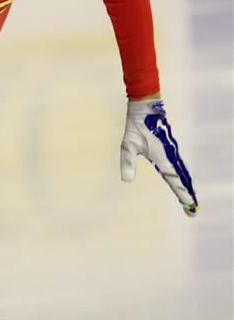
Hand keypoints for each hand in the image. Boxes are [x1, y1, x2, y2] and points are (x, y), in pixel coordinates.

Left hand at [120, 98, 197, 215]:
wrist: (146, 108)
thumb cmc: (136, 126)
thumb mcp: (127, 145)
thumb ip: (127, 163)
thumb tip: (126, 182)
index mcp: (162, 156)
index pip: (174, 179)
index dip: (182, 193)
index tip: (190, 205)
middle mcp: (171, 156)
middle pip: (182, 179)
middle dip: (187, 195)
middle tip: (193, 211)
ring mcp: (172, 152)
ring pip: (182, 173)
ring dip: (187, 187)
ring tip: (192, 201)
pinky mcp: (170, 149)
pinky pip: (179, 166)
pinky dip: (183, 177)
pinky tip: (184, 182)